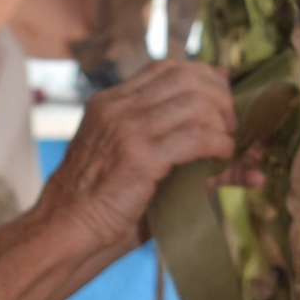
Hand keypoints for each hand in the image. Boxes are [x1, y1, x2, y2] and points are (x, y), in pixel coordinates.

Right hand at [37, 61, 241, 257]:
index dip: (202, 76)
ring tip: (229, 143)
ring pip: (194, 103)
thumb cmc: (99, 206)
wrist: (64, 230)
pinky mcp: (139, 157)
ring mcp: (126, 129)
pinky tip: (223, 157)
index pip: (165, 69)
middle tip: (233, 123)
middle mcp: (117, 108)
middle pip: (184, 77)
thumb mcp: (133, 164)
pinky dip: (218, 144)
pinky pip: (194, 137)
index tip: (225, 95)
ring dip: (222, 121)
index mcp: (109, 103)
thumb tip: (236, 156)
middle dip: (219, 96)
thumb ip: (173, 149)